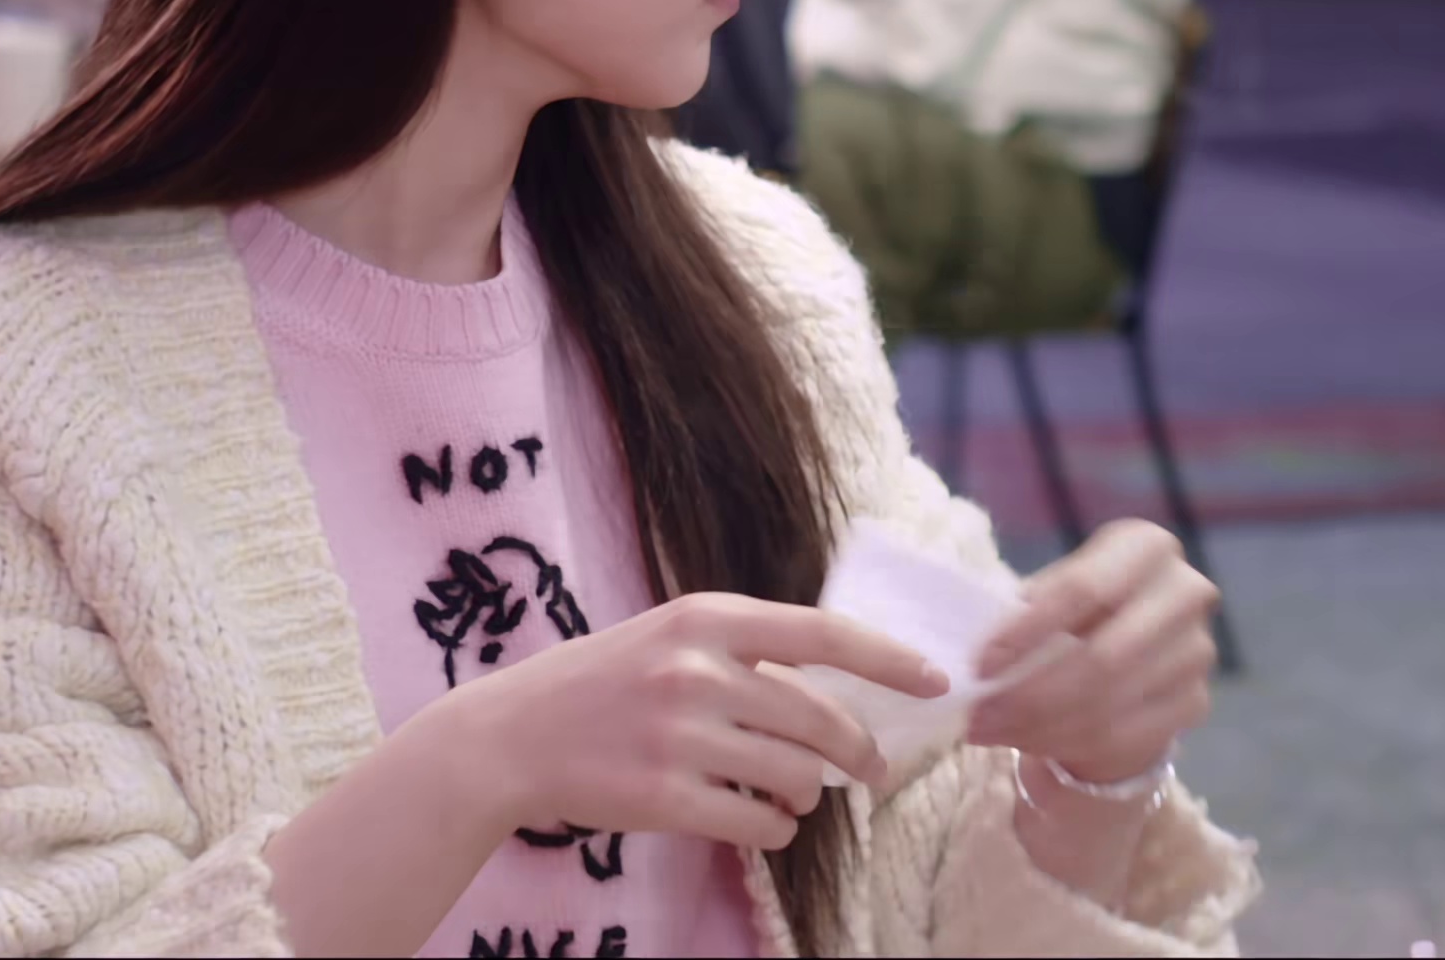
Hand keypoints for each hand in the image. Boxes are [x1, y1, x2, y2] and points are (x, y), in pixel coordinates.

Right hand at [415, 592, 944, 854]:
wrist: (508, 738)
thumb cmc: (599, 685)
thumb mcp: (667, 638)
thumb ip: (742, 652)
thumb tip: (836, 692)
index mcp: (704, 617)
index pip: (822, 633)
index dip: (888, 659)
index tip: (935, 679)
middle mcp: (697, 669)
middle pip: (820, 717)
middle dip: (859, 750)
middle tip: (872, 769)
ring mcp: (680, 734)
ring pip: (796, 774)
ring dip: (811, 792)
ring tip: (797, 793)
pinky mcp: (665, 795)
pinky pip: (759, 822)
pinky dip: (776, 828)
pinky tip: (765, 822)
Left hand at [966, 520, 1219, 785]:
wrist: (1133, 649)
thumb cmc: (1080, 610)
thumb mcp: (1054, 594)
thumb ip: (1028, 614)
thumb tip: (986, 659)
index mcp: (1146, 546)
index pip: (1084, 589)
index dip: (1027, 631)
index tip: (981, 665)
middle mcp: (1185, 593)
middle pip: (1102, 658)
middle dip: (1031, 694)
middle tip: (979, 714)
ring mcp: (1196, 651)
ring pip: (1109, 705)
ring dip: (1039, 727)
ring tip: (990, 731)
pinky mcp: (1195, 702)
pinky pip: (1122, 738)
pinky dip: (1066, 746)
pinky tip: (1026, 743)